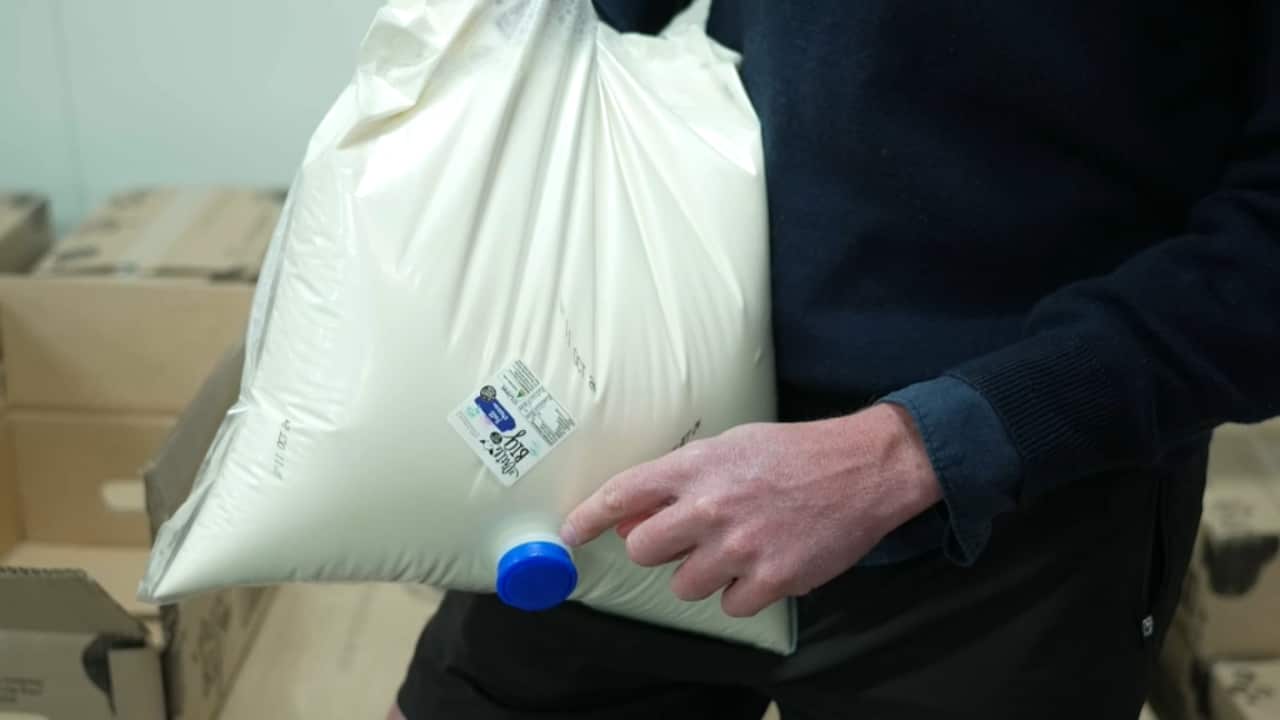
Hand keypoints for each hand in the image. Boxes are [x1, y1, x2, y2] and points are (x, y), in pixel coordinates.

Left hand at [560, 404, 942, 616]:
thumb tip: (634, 519)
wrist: (862, 468)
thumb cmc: (794, 454)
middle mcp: (710, 505)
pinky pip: (730, 606)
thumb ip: (682, 480)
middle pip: (644, 551)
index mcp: (697, 466)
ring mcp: (740, 546)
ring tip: (739, 547)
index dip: (588, 518)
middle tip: (686, 540)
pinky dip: (743, 592)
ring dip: (704, 573)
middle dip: (658, 550)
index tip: (569, 535)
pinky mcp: (771, 578)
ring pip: (685, 585)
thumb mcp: (732, 447)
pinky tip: (764, 565)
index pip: (623, 494)